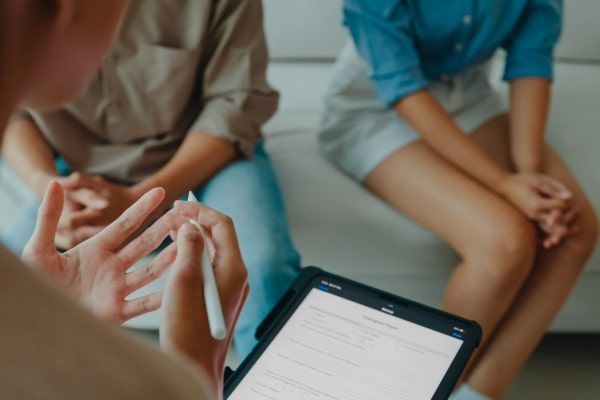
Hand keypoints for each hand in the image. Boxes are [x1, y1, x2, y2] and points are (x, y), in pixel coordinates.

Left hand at [21, 181, 186, 322]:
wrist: (33, 317)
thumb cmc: (33, 283)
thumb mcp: (38, 248)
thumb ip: (48, 217)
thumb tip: (54, 184)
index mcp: (96, 249)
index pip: (125, 224)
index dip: (142, 208)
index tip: (159, 192)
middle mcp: (111, 267)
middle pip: (143, 245)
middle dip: (163, 230)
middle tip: (184, 215)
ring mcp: (116, 289)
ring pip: (149, 272)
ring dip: (167, 260)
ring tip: (187, 246)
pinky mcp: (116, 312)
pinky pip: (143, 304)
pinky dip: (160, 298)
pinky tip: (176, 288)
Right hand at [161, 201, 248, 392]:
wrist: (193, 368)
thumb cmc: (187, 331)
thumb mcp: (183, 282)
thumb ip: (189, 248)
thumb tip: (191, 226)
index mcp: (233, 269)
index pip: (223, 226)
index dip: (201, 211)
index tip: (179, 206)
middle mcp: (236, 277)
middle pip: (221, 237)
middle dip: (197, 221)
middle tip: (173, 214)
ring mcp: (230, 288)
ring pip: (214, 252)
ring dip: (194, 238)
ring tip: (171, 228)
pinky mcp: (220, 298)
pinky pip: (210, 268)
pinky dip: (194, 256)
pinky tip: (177, 255)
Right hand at [498, 173, 577, 247]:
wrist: (503, 186)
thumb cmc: (521, 180)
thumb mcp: (539, 180)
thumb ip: (554, 189)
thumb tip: (570, 197)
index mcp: (538, 204)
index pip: (560, 206)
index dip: (565, 200)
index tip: (566, 195)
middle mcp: (534, 214)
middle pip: (557, 220)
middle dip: (567, 217)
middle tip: (574, 212)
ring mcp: (531, 217)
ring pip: (550, 227)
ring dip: (560, 224)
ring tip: (565, 220)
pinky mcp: (529, 218)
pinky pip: (542, 226)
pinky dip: (551, 226)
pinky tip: (554, 221)